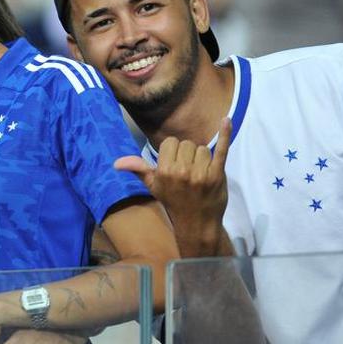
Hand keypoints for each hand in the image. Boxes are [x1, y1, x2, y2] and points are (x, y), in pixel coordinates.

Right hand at [114, 118, 231, 256]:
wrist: (197, 223)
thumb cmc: (173, 202)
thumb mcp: (153, 186)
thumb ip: (138, 169)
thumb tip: (116, 163)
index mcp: (164, 171)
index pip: (170, 143)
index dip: (172, 152)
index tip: (174, 164)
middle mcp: (182, 170)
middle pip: (187, 144)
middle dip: (187, 154)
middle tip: (187, 171)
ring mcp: (201, 172)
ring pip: (202, 149)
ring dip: (202, 158)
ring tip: (200, 173)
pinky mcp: (218, 174)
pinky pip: (222, 149)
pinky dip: (225, 134)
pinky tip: (226, 120)